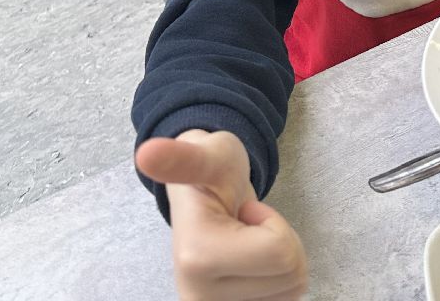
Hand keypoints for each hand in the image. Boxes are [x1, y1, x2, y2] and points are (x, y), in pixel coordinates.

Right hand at [135, 129, 307, 300]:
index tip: (244, 211)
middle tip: (248, 226)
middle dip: (282, 240)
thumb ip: (183, 158)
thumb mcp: (207, 157)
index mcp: (195, 258)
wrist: (203, 201)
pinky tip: (253, 265)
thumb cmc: (211, 175)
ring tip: (248, 242)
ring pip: (292, 291)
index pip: (280, 252)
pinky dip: (280, 280)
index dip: (272, 222)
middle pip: (291, 274)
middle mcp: (197, 299)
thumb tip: (147, 152)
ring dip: (282, 260)